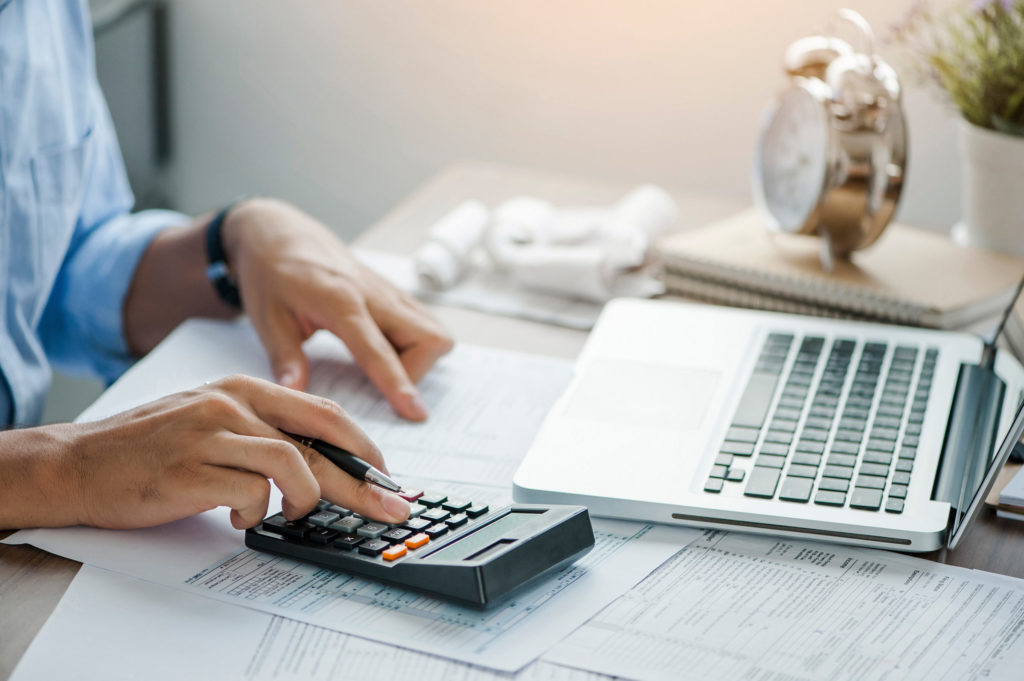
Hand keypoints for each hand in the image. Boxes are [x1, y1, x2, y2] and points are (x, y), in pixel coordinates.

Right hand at [4, 376, 410, 529]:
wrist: (81, 462)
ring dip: (304, 500)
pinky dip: (256, 514)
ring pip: (293, 465)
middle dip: (363, 482)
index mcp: (244, 389)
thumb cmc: (153, 446)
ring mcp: (210, 435)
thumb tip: (324, 463)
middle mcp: (232, 404)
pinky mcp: (189, 471)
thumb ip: (264, 432)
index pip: (324, 413)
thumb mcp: (215, 420)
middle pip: (320, 442)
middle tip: (389, 509)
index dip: (363, 447)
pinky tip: (237, 518)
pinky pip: (250, 494)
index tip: (386, 476)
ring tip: (289, 514)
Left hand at [221, 198, 453, 420]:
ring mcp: (388, 292)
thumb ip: (285, 358)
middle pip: (429, 339)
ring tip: (382, 368)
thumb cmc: (271, 273)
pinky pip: (423, 322)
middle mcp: (374, 295)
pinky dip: (415, 344)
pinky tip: (385, 350)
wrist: (279, 232)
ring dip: (419, 358)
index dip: (398, 383)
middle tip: (381, 386)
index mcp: (341, 301)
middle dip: (417, 372)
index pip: (378, 349)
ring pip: (434, 331)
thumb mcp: (266, 318)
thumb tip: (295, 395)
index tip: (415, 412)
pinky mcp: (392, 293)